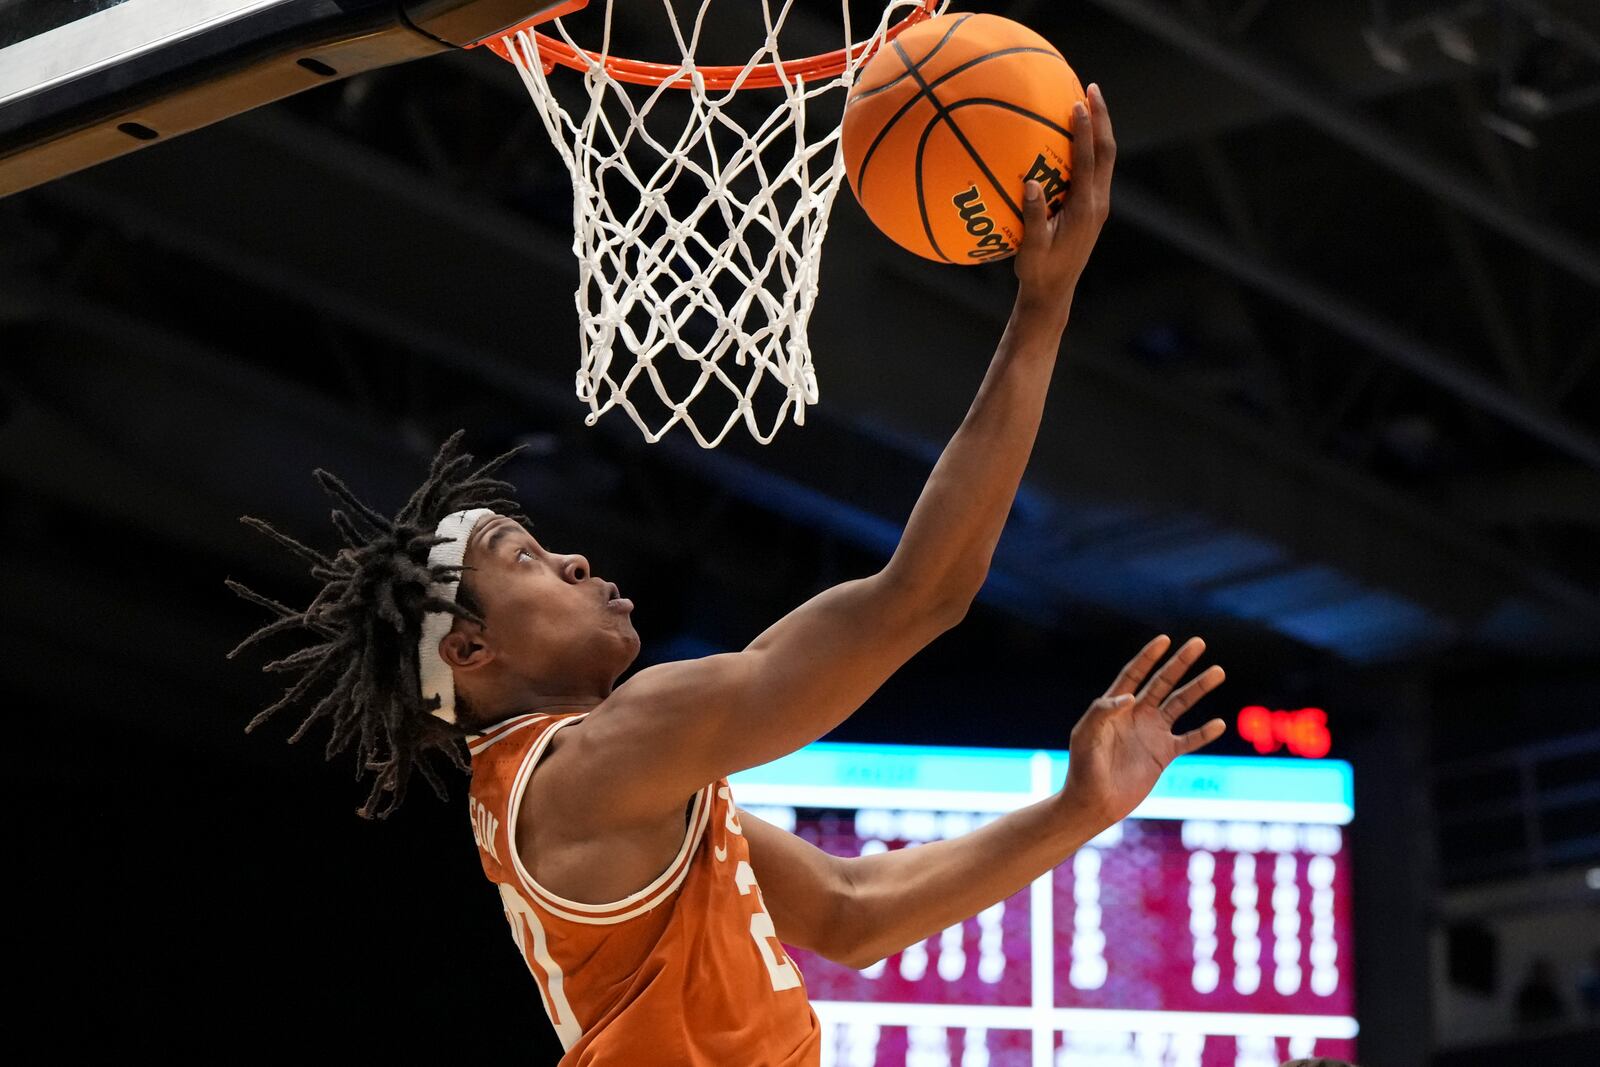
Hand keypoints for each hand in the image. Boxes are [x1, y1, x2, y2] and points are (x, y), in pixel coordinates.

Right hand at [1014, 82, 1114, 323]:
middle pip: (1107, 151)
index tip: (1077, 102)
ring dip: (1098, 129)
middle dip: (1101, 118)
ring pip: (1105, 159)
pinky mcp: (1092, 209)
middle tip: (1091, 87)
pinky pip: (1095, 170)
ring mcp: (1098, 206)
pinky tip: (1071, 137)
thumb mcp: (1030, 249)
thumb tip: (1029, 181)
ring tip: (1087, 102)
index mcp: (1085, 209)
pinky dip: (1089, 147)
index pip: (1088, 160)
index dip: (1084, 130)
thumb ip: (1032, 216)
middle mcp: (1097, 203)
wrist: (1055, 294)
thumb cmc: (1038, 274)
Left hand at [1059, 635, 1225, 825]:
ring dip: (1198, 688)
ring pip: (1180, 704)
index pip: (1134, 674)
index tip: (1164, 639)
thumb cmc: (1083, 768)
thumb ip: (1102, 712)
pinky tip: (1219, 723)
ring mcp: (1152, 733)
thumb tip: (1130, 696)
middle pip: (1163, 682)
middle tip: (1199, 642)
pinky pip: (1189, 740)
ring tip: (1218, 671)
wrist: (1094, 802)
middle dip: (1180, 662)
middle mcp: (1137, 714)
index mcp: (1115, 706)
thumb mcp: (1085, 736)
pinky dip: (1204, 733)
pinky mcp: (1164, 754)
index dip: (1148, 656)